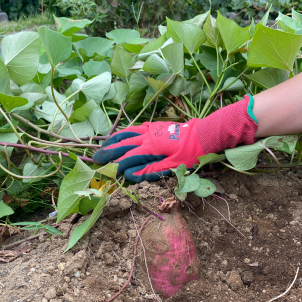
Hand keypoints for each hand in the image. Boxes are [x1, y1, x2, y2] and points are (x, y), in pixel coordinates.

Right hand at [93, 95, 257, 181]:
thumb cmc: (192, 152)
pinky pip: (137, 127)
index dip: (116, 166)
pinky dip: (127, 131)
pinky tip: (123, 134)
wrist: (206, 134)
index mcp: (150, 147)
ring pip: (128, 133)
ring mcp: (151, 129)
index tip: (106, 173)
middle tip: (95, 159)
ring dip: (114, 140)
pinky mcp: (156, 126)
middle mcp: (147, 136)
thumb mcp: (173, 166)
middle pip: (123, 144)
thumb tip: (131, 175)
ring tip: (104, 145)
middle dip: (108, 152)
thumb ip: (151, 170)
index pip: (128, 158)